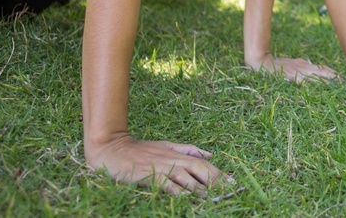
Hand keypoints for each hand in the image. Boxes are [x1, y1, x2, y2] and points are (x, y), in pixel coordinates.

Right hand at [85, 134, 225, 195]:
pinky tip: (186, 199)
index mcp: (179, 154)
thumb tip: (210, 153)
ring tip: (212, 199)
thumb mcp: (166, 146)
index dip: (218, 173)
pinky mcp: (150, 175)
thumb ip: (187, 149)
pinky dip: (178, 192)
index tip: (232, 182)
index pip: (204, 163)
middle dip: (214, 181)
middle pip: (200, 169)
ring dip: (200, 189)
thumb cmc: (140, 150)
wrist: (113, 149)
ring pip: (186, 178)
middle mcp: (174, 160)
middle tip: (227, 192)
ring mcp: (162, 167)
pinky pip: (167, 185)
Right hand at [247, 54, 337, 82]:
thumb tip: (314, 68)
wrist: (263, 63)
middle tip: (342, 81)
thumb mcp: (294, 64)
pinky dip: (310, 86)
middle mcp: (303, 67)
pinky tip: (316, 90)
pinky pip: (303, 82)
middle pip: (321, 72)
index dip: (331, 73)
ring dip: (324, 82)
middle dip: (332, 77)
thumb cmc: (280, 65)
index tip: (340, 77)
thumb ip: (304, 67)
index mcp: (304, 64)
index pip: (321, 68)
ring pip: (314, 77)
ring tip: (334, 86)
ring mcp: (297, 72)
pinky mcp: (291, 77)